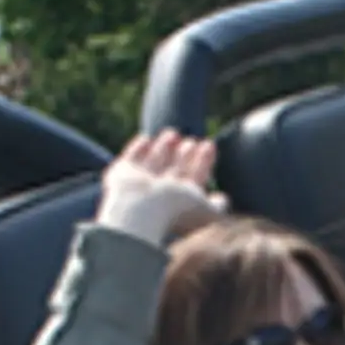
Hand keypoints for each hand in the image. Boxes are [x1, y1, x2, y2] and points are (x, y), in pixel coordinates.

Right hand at [95, 130, 227, 247]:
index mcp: (182, 200)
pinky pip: (131, 157)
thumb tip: (223, 199)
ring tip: (172, 133)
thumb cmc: (177, 211)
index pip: (195, 177)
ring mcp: (141, 183)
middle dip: (184, 155)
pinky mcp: (121, 174)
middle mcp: (161, 192)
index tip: (210, 145)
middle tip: (191, 142)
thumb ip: (217, 207)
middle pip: (175, 170)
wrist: (142, 209)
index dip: (203, 162)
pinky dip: (138, 148)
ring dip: (164, 147)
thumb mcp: (207, 211)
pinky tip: (145, 139)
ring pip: (155, 162)